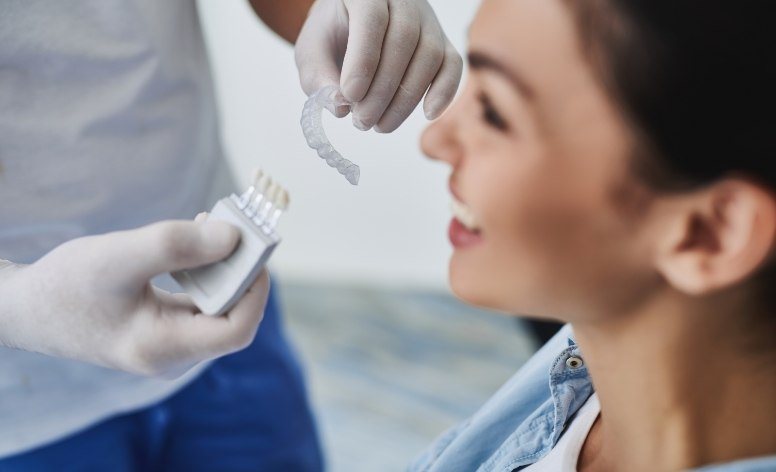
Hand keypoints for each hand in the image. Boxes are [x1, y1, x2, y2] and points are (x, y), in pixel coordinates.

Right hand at [0, 219, 268, 377]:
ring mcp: (170, 347)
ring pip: (218, 308)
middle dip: (239, 271)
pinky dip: (205, 273)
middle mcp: (173, 357)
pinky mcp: (165, 331)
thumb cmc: (65, 285)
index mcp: (163, 350)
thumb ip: (176, 245)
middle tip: (233, 227)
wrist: (26, 309)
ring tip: (211, 226)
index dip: (255, 289)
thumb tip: (233, 238)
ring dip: (224, 268)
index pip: (236, 330)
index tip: (254, 248)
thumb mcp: (119, 257)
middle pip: (231, 317)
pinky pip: (201, 304)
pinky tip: (195, 244)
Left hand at [295, 0, 462, 132]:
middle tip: (362, 122)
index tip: (350, 97)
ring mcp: (427, 20)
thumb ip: (317, 75)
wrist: (353, 25)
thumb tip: (340, 106)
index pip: (372, 19)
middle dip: (382, 90)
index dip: (363, 61)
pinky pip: (453, 65)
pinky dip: (444, 91)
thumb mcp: (312, 51)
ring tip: (380, 125)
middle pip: (403, 41)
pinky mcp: (443, 42)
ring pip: (429, 56)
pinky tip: (427, 114)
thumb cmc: (332, 36)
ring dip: (406, 99)